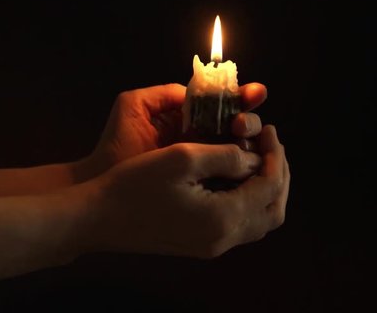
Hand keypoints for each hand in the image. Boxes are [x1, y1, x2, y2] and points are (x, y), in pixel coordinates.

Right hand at [78, 125, 288, 257]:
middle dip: (279, 173)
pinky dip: (251, 201)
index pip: (270, 184)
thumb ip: (227, 155)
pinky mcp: (201, 245)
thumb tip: (254, 157)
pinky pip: (243, 226)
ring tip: (259, 158)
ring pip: (261, 221)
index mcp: (224, 217)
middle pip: (274, 209)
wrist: (97, 218)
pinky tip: (238, 179)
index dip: (275, 154)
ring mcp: (213, 246)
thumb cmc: (134, 183)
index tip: (269, 130)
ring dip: (268, 189)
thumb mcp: (183, 157)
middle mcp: (224, 238)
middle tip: (270, 144)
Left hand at [80, 83, 267, 179]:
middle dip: (247, 119)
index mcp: (187, 117)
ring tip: (243, 138)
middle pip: (238, 124)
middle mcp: (201, 138)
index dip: (243, 96)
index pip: (222, 103)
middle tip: (240, 124)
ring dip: (249, 142)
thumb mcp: (134, 106)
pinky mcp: (203, 186)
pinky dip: (243, 168)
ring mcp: (204, 163)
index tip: (254, 93)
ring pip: (239, 149)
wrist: (102, 185)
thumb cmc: (115, 146)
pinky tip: (249, 162)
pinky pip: (230, 174)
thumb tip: (198, 90)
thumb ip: (164, 93)